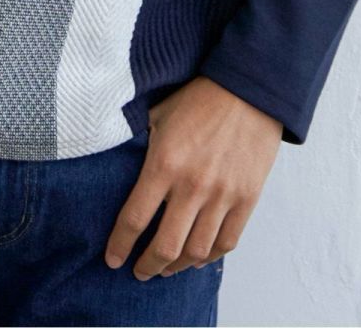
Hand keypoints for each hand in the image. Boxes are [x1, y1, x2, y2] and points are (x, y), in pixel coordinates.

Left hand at [104, 77, 282, 278]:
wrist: (249, 88)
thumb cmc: (200, 98)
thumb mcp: (158, 114)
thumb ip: (137, 141)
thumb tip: (112, 157)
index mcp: (164, 163)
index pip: (134, 218)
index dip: (120, 245)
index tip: (112, 259)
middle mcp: (192, 186)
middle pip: (165, 247)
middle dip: (147, 266)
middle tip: (138, 272)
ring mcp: (222, 195)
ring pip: (196, 251)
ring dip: (177, 266)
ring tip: (166, 268)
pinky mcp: (246, 198)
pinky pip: (226, 242)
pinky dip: (209, 257)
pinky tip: (197, 257)